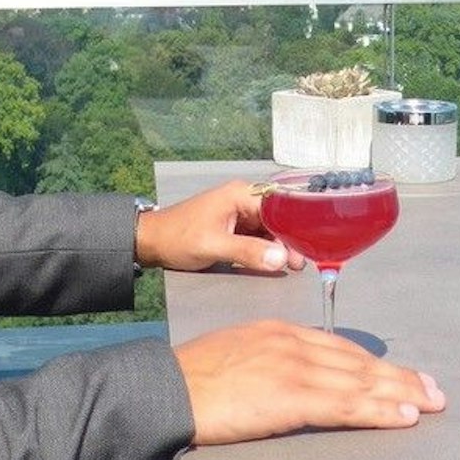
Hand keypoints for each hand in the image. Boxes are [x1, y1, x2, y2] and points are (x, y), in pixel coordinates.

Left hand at [135, 180, 304, 273]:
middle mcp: (243, 199)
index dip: (295, 225)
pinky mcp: (235, 226)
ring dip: (280, 246)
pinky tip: (276, 261)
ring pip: (270, 228)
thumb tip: (281, 259)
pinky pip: (258, 236)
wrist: (151, 242)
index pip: (279, 206)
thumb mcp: (214, 246)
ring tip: (293, 265)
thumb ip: (248, 252)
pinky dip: (267, 248)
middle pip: (277, 218)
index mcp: (240, 194)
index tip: (307, 245)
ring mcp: (239, 213)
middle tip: (299, 263)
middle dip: (289, 240)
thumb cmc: (178, 238)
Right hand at [175, 320, 446, 444]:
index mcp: (280, 330)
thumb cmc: (191, 377)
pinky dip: (380, 411)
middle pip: (359, 361)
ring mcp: (295, 368)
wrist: (167, 388)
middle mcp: (294, 343)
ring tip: (431, 403)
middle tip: (433, 388)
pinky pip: (347, 406)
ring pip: (361, 381)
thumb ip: (267, 360)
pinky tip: (404, 416)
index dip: (374, 361)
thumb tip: (286, 380)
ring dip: (402, 393)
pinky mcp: (292, 397)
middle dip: (400, 375)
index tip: (399, 371)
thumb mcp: (236, 352)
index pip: (339, 346)